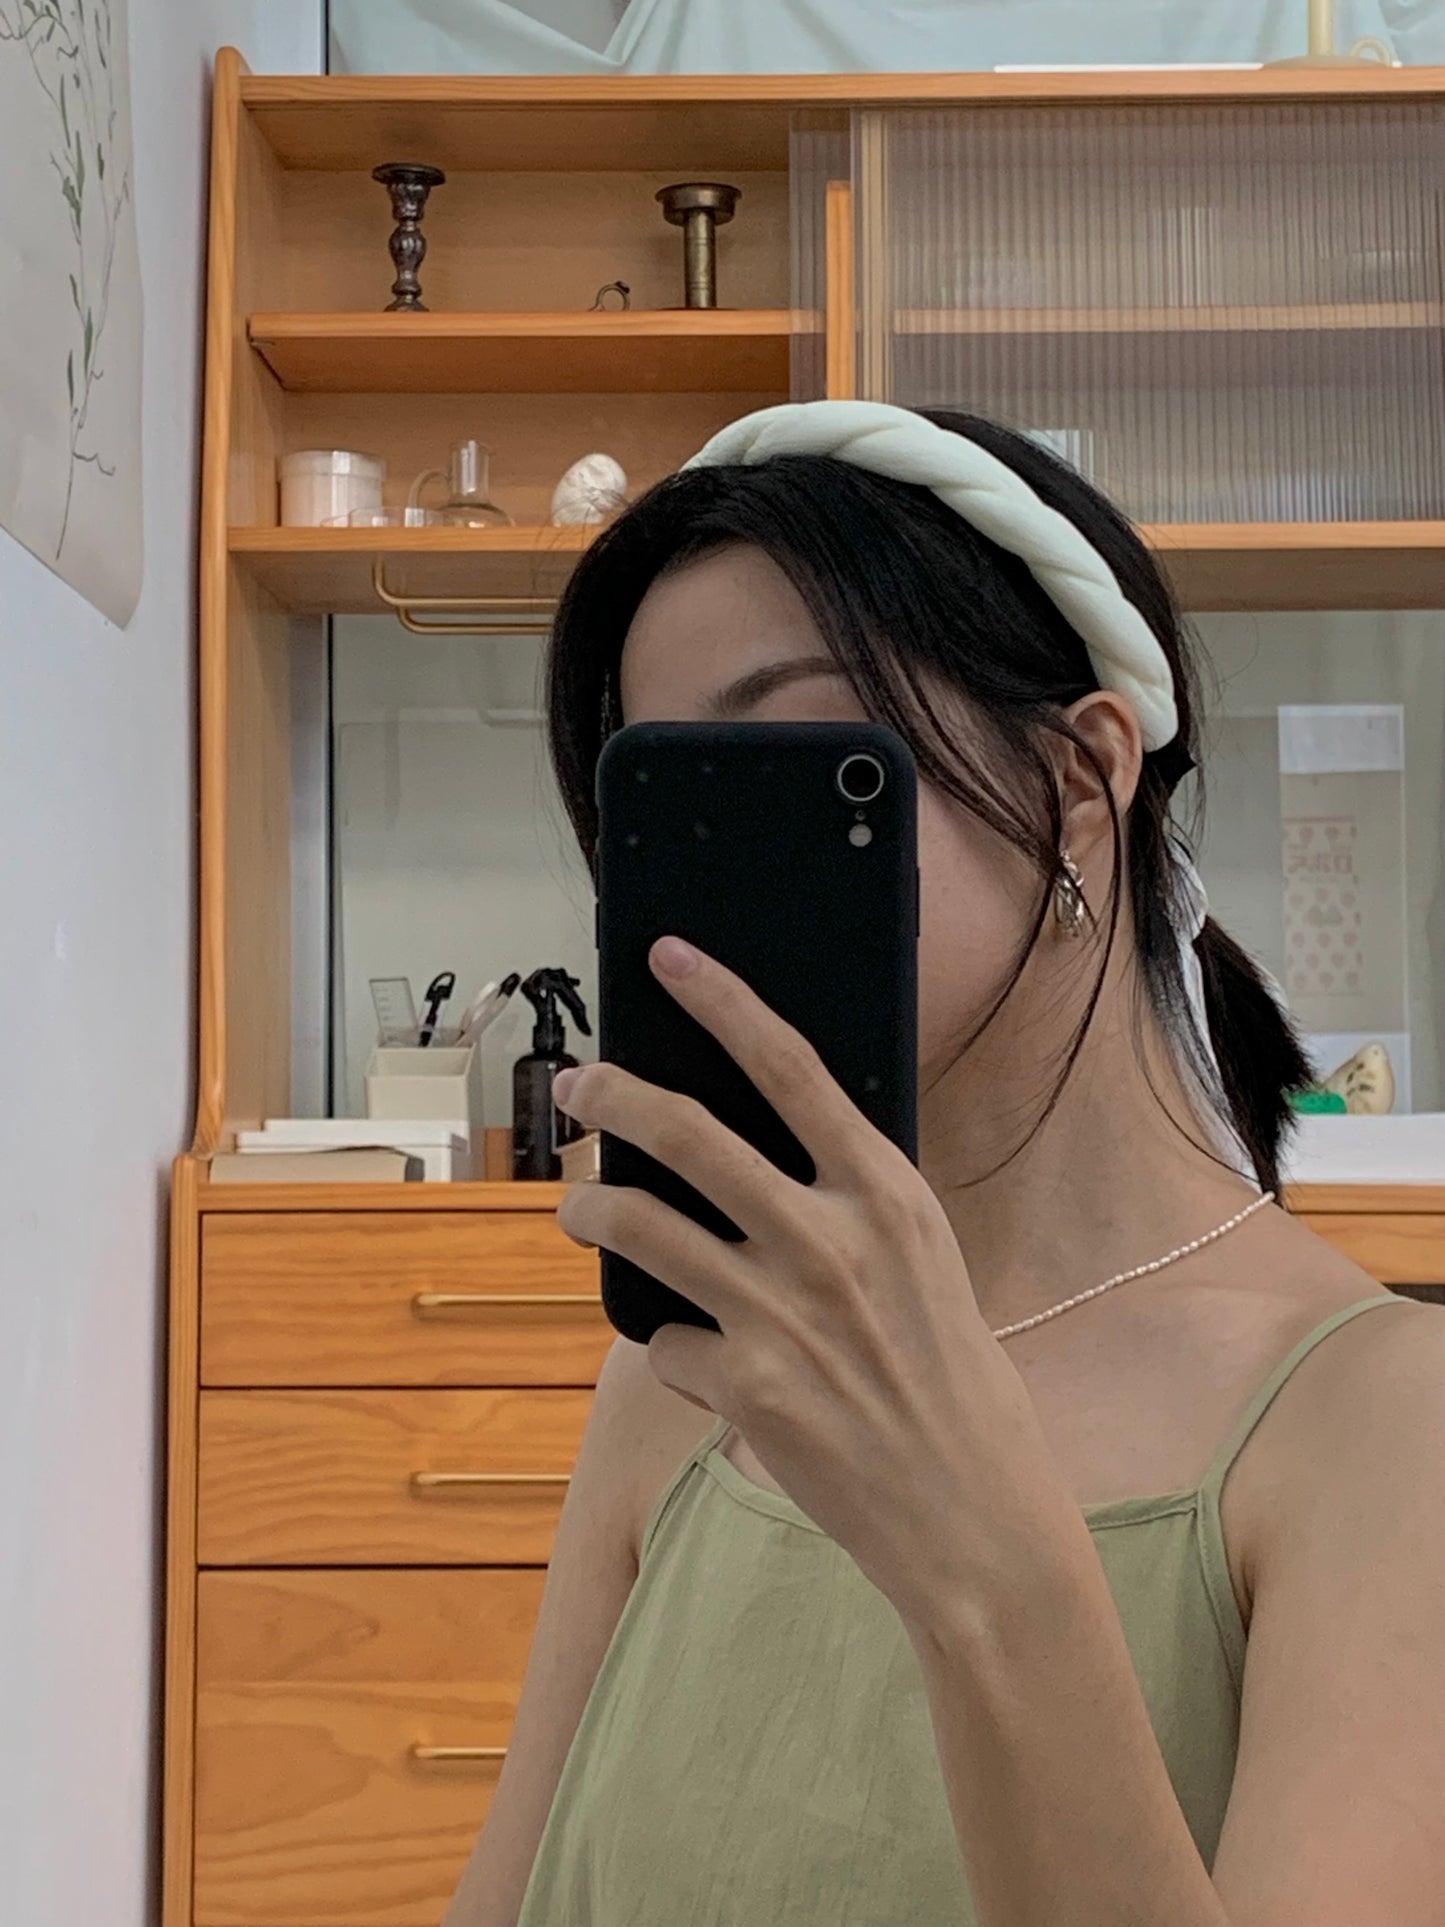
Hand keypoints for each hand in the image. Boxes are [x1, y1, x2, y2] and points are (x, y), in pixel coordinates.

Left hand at [552, 935, 1061, 1632]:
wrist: (972, 1512)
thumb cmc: (950, 1379)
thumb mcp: (923, 1261)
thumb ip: (849, 1203)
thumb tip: (756, 1156)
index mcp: (888, 1195)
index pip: (793, 1068)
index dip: (723, 1002)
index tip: (670, 958)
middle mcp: (832, 1240)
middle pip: (690, 1134)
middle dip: (614, 1096)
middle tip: (576, 1083)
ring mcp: (781, 1312)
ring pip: (641, 1227)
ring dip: (590, 1207)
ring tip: (575, 1206)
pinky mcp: (744, 1385)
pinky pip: (668, 1341)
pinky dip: (672, 1346)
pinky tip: (704, 1365)